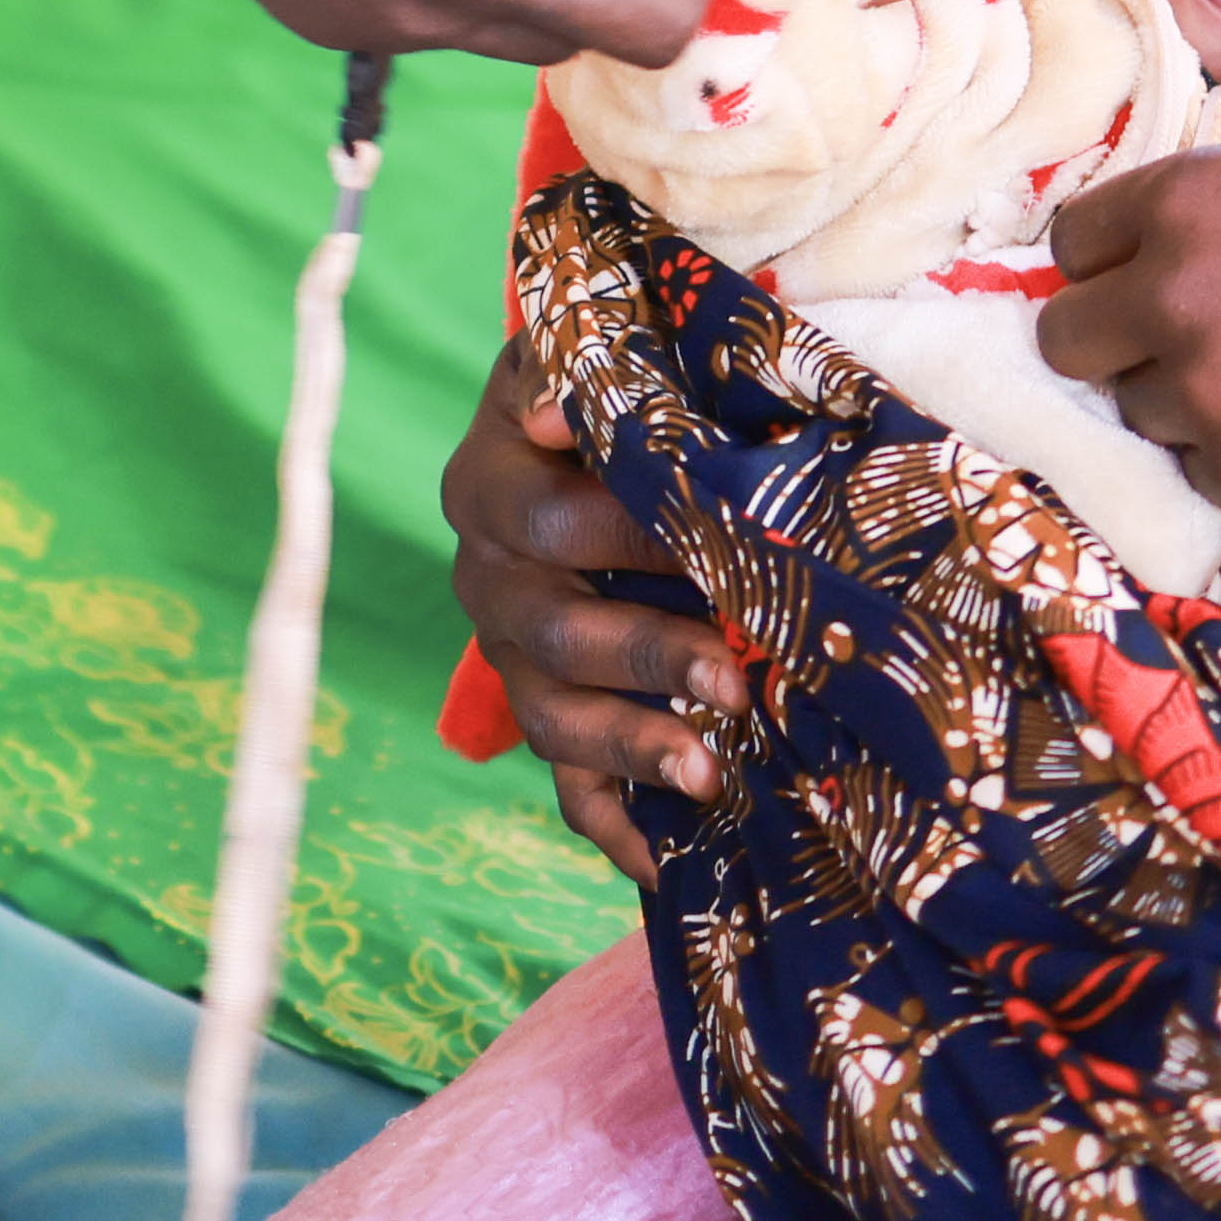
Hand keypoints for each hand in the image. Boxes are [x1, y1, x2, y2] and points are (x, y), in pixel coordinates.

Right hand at [441, 331, 739, 875]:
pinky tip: (667, 866)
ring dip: (634, 746)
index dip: (630, 535)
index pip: (550, 520)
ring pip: (554, 720)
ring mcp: (512, 658)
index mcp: (487, 486)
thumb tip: (555, 410)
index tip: (714, 546)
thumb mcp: (590, 355)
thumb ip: (581, 366)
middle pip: (553, 633)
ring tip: (710, 773)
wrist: (574, 442)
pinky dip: (616, 829)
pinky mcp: (549, 718)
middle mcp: (485, 580)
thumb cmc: (609, 395)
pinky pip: (569, 789)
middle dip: (648, 657)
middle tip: (735, 678)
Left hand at [1034, 142, 1220, 528]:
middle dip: (1120, 341)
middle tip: (1193, 344)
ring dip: (1190, 404)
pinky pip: (1205, 476)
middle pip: (1069, 339)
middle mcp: (1173, 290)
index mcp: (1187, 194)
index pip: (1071, 243)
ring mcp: (1208, 392)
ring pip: (1140, 412)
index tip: (1149, 276)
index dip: (1112, 261)